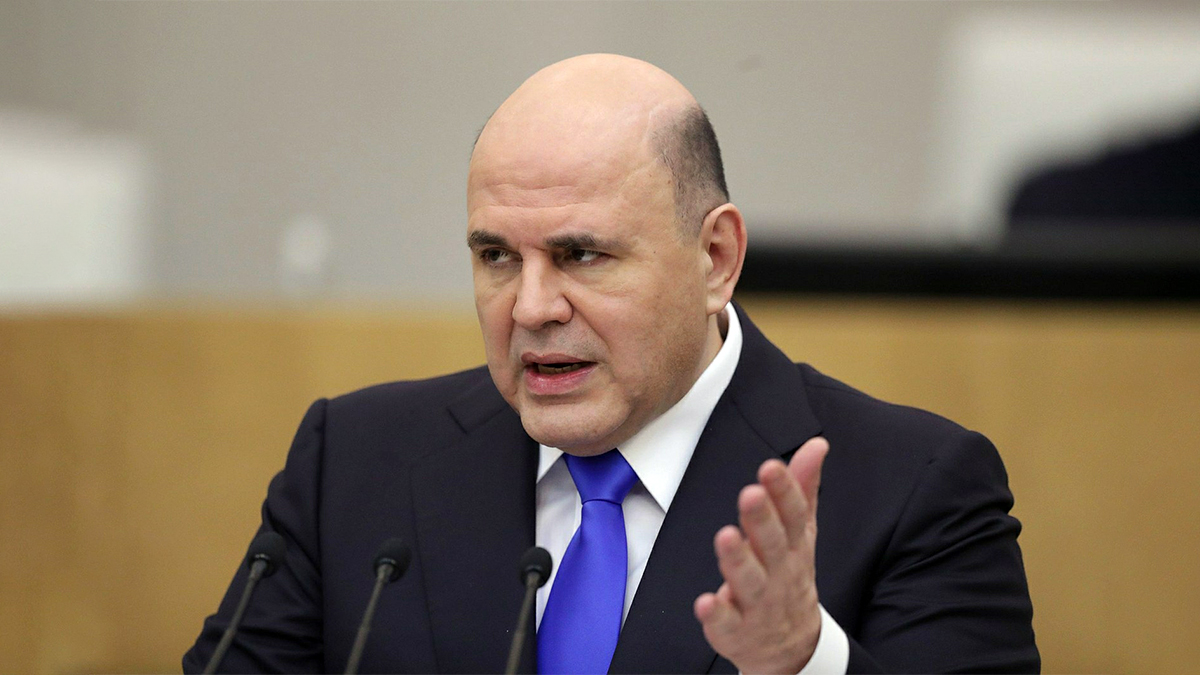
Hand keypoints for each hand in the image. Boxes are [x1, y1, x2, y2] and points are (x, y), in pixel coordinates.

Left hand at [693, 436, 829, 673]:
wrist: (791, 645)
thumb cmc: (789, 575)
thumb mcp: (801, 532)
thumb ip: (803, 488)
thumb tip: (816, 444)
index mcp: (794, 545)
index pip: (793, 516)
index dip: (784, 491)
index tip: (771, 467)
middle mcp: (779, 573)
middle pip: (772, 545)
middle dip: (762, 520)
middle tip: (750, 494)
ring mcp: (758, 603)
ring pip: (749, 582)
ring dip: (738, 560)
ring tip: (726, 536)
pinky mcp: (736, 629)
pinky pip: (727, 623)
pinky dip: (716, 614)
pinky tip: (706, 601)